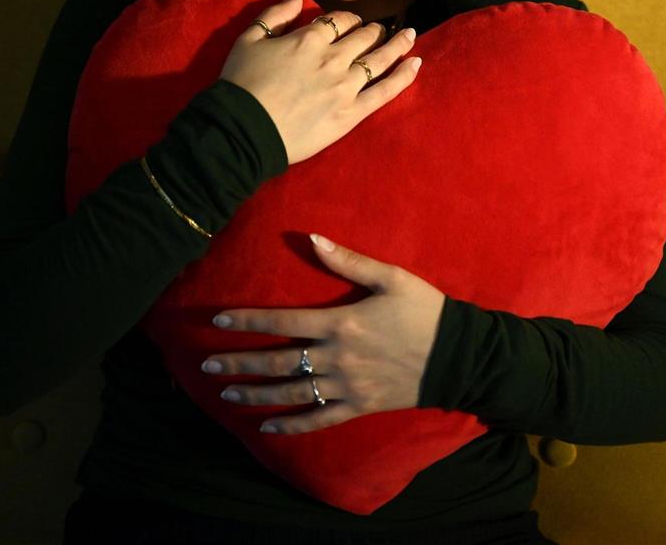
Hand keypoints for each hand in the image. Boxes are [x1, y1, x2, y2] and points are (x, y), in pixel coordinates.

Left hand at [201, 233, 445, 434]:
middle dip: (240, 363)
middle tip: (207, 366)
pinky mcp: (360, 406)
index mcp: (341, 323)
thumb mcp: (391, 278)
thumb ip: (349, 261)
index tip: (218, 321)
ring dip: (257, 394)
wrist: (458, 356)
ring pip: (292, 392)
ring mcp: (347, 386)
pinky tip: (267, 427)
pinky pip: (321, 418)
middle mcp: (337, 357)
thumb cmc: (424, 311)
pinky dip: (293, 425)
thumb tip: (313, 239)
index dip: (248, 321)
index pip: (282, 322)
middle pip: (278, 361)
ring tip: (227, 395)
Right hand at [218, 0, 421, 165]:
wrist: (245, 129)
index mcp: (309, 38)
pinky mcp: (352, 112)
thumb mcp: (248, 40)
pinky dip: (404, 76)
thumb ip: (273, 15)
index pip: (338, 20)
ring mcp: (346, 85)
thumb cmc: (241, 84)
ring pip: (380, 58)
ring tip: (410, 35)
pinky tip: (416, 64)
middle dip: (373, 30)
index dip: (347, 19)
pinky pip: (385, 91)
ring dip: (397, 43)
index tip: (350, 22)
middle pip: (363, 36)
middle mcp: (333, 57)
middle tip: (380, 30)